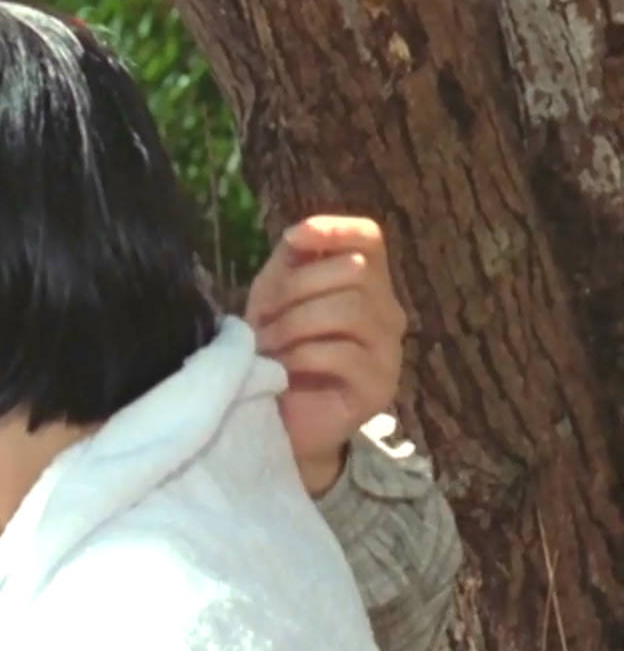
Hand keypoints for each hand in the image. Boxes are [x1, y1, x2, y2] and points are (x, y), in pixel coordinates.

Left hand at [244, 215, 405, 496]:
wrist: (281, 421)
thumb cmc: (278, 355)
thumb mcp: (274, 300)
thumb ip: (290, 264)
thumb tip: (298, 234)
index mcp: (365, 284)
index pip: (369, 239)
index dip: (335, 229)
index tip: (292, 240)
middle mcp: (387, 311)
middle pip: (355, 271)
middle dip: (295, 288)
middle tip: (261, 318)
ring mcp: (389, 350)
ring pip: (351, 309)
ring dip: (295, 323)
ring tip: (267, 344)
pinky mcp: (380, 385)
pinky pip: (343, 353)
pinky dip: (301, 355)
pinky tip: (281, 368)